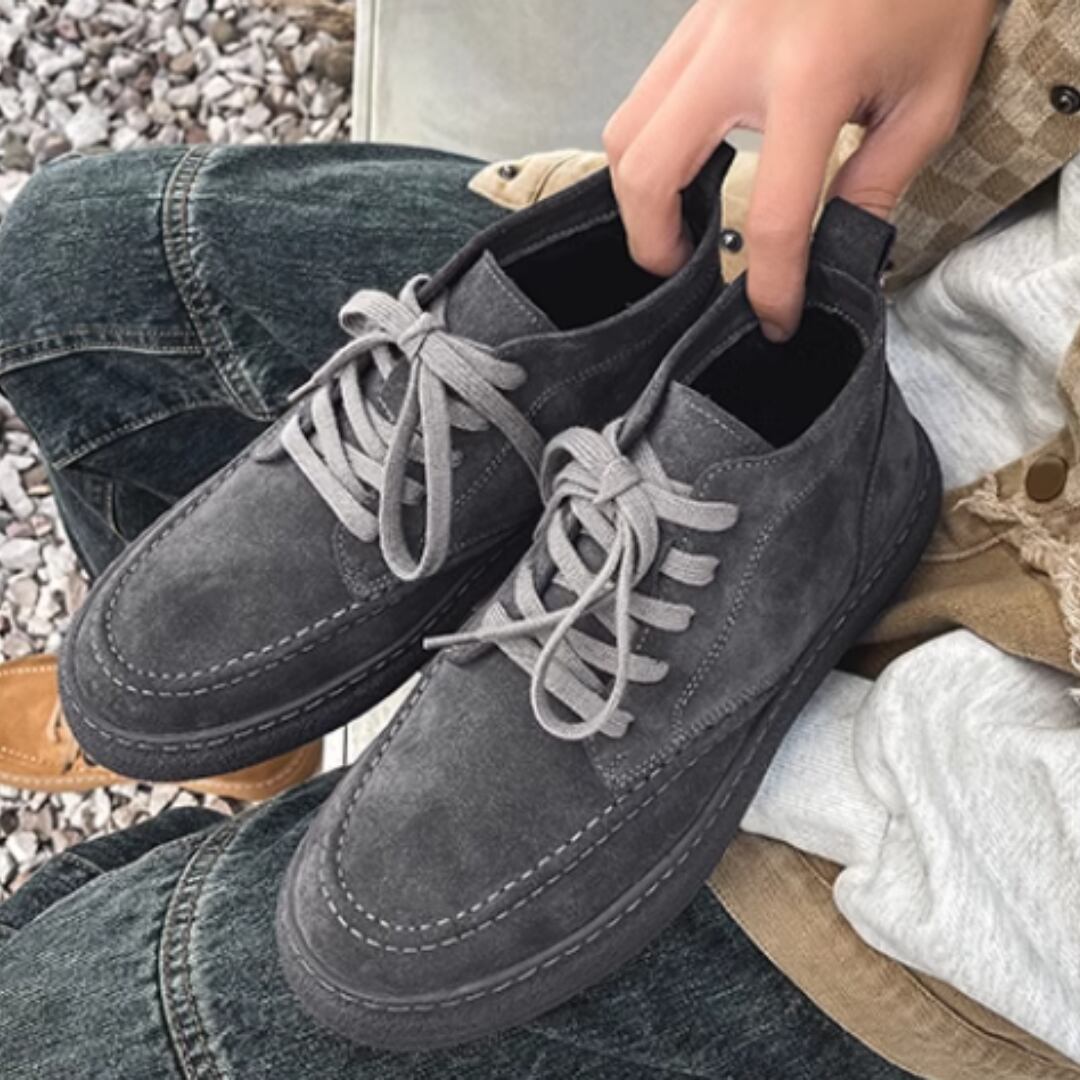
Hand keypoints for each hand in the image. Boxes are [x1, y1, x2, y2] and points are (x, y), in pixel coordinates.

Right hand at [604, 0, 995, 339]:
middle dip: (656, 244)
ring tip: (681, 226)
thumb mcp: (930, 98)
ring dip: (641, 196)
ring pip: (626, 129)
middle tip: (687, 274)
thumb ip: (876, 185)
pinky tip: (689, 167)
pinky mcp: (696, 15)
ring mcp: (705, 24)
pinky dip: (650, 148)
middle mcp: (739, 47)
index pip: (770, 215)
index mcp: (813, 75)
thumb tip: (831, 253)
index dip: (769, 286)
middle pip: (647, 171)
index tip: (774, 320)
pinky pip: (643, 95)